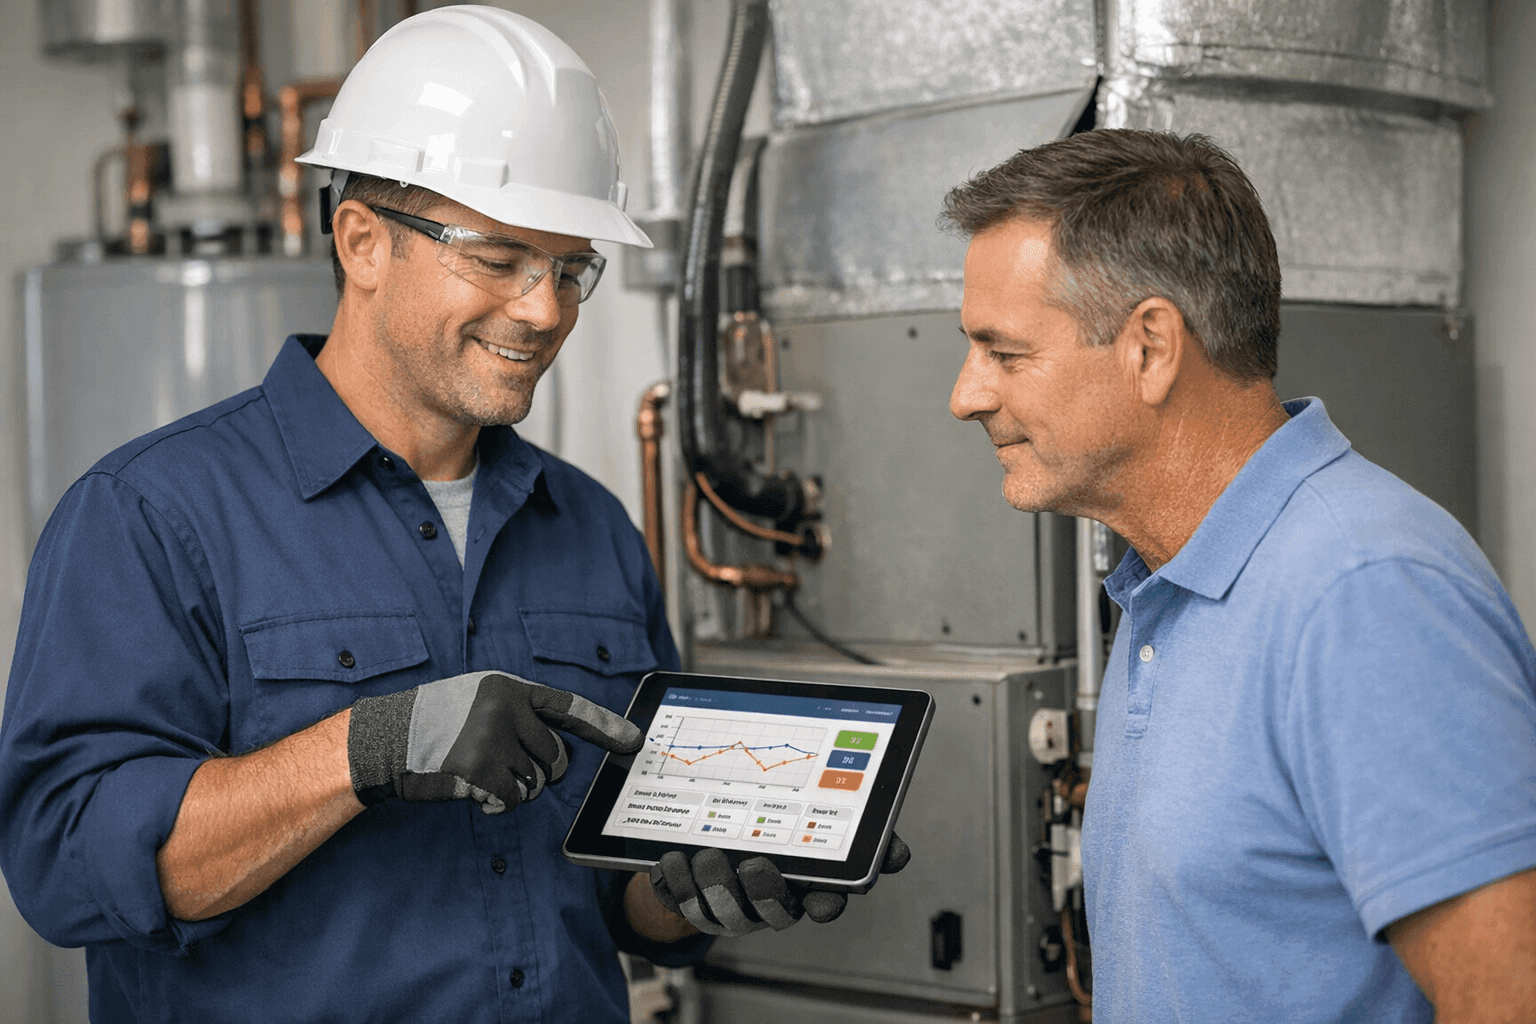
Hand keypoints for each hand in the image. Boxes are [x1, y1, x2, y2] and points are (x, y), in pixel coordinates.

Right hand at [346, 671, 640, 812]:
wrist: (386, 736)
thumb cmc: (439, 722)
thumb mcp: (482, 701)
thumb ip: (522, 717)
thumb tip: (560, 756)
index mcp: (511, 688)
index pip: (569, 708)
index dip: (605, 726)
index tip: (634, 741)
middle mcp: (506, 708)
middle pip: (556, 759)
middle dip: (539, 772)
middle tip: (503, 765)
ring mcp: (492, 738)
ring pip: (536, 784)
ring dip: (513, 788)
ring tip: (477, 769)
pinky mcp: (478, 769)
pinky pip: (512, 800)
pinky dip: (496, 802)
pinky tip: (469, 786)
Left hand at [649, 832, 909, 936]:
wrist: (710, 831)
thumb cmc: (770, 823)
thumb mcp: (819, 816)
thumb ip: (858, 825)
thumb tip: (898, 852)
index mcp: (803, 884)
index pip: (824, 904)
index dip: (825, 905)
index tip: (822, 898)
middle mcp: (766, 900)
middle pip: (769, 913)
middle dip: (761, 893)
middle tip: (753, 864)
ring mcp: (726, 903)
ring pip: (720, 911)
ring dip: (712, 885)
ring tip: (705, 853)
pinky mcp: (688, 898)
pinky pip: (677, 901)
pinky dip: (672, 882)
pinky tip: (670, 857)